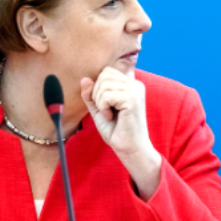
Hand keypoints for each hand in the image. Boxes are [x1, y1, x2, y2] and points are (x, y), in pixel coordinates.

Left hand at [80, 65, 160, 199]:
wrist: (130, 148)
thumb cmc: (116, 130)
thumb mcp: (99, 109)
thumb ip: (91, 94)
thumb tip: (84, 78)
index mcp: (131, 84)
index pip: (107, 72)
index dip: (98, 87)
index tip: (106, 105)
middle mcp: (136, 84)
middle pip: (104, 75)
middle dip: (97, 94)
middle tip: (106, 111)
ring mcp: (136, 90)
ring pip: (104, 84)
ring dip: (100, 102)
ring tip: (109, 115)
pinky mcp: (132, 99)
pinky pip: (106, 96)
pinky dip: (103, 108)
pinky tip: (111, 117)